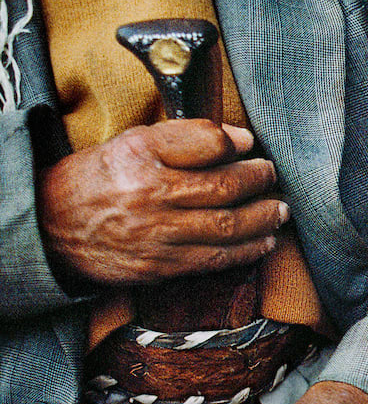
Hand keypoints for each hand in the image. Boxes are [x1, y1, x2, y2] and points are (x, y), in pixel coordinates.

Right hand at [37, 120, 287, 285]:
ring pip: (226, 227)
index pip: (204, 142)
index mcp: (140, 154)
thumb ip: (184, 137)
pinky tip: (264, 242)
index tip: (250, 144)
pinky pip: (214, 259)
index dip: (235, 143)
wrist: (52, 227)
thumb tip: (239, 138)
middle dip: (258, 182)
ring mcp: (156, 234)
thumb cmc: (99, 180)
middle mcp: (149, 193)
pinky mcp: (160, 266)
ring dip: (263, 219)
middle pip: (223, 188)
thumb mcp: (130, 144)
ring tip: (279, 211)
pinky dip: (246, 251)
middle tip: (272, 176)